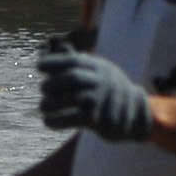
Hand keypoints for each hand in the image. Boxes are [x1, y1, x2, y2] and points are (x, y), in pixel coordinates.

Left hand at [37, 50, 152, 142]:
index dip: (54, 62)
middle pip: (72, 78)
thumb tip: (55, 54)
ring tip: (43, 107)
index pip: (73, 61)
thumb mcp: (100, 72)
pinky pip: (72, 119)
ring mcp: (100, 100)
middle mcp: (101, 81)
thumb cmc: (109, 92)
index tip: (39, 66)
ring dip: (50, 104)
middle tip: (43, 89)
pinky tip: (48, 121)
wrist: (136, 114)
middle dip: (52, 83)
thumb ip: (81, 65)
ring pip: (70, 99)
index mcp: (99, 67)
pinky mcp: (98, 119)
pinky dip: (56, 121)